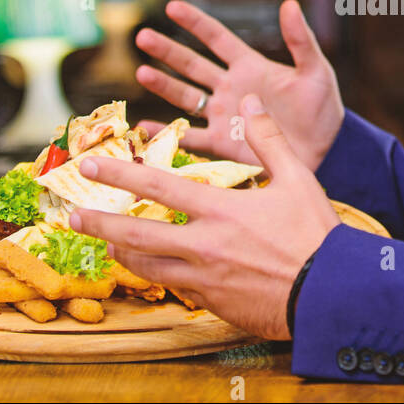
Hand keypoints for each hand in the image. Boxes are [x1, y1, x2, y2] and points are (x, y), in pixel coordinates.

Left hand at [70, 93, 341, 340]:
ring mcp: (205, 278)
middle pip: (138, 234)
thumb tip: (251, 100)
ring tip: (106, 241)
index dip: (121, 174)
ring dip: (123, 252)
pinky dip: (161, 275)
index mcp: (222, 211)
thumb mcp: (297, 179)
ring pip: (149, 266)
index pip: (159, 189)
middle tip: (72, 214)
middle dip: (101, 222)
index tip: (90, 165)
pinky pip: (177, 288)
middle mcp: (205, 245)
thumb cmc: (315, 234)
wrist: (331, 293)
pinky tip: (156, 269)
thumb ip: (268, 139)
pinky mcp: (213, 303)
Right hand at [134, 0, 343, 171]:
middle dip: (167, 51)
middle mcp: (231, 88)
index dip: (195, 23)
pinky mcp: (222, 144)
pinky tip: (143, 127)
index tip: (173, 6)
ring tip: (140, 73)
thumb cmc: (323, 108)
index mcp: (250, 66)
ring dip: (163, 85)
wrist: (326, 152)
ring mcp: (224, 115)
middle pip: (192, 65)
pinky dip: (166, 133)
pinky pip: (189, 137)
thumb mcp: (315, 71)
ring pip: (185, 96)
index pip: (217, 39)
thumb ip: (300, 40)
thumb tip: (290, 4)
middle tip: (142, 36)